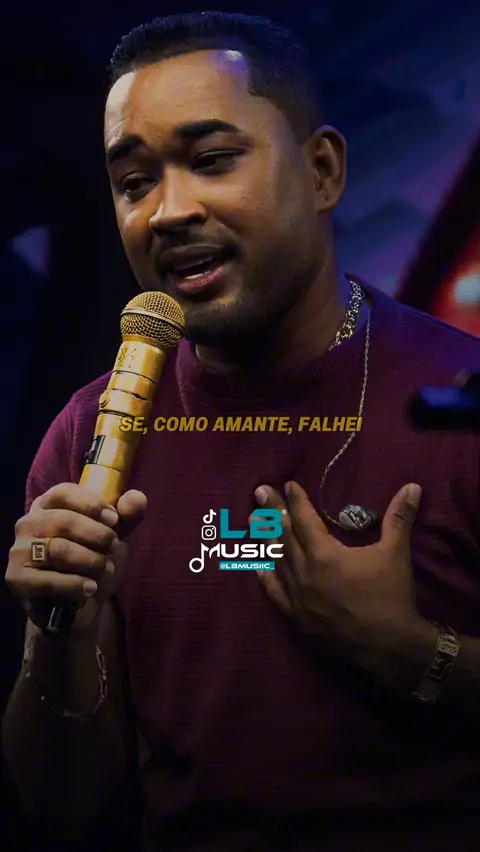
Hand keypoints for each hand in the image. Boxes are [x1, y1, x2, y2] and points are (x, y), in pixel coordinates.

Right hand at [5, 484, 146, 637]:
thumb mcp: (115, 536)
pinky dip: (75, 585)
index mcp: (48, 505)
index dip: (92, 504)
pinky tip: (90, 588)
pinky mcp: (18, 579)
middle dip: (97, 536)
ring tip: (106, 570)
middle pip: (63, 521)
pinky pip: (48, 580)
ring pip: (59, 550)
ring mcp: (19, 552)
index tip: (114, 520)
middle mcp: (28, 524)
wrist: (80, 606)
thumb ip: (127, 516)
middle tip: (113, 548)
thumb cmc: (93, 562)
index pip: (64, 492)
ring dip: (91, 562)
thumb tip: (137, 498)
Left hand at [254, 480, 426, 663]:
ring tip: (254, 519)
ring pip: (276, 561)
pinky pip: (275, 593)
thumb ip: (399, 517)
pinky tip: (258, 566)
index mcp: (325, 555)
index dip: (296, 501)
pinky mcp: (296, 618)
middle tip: (260, 491)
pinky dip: (265, 576)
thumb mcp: (395, 553)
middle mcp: (304, 573)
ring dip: (265, 538)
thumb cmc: (391, 596)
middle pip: (284, 536)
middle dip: (272, 512)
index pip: (304, 520)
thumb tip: (412, 487)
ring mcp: (297, 597)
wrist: (389, 647)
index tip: (288, 485)